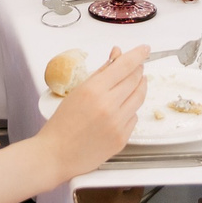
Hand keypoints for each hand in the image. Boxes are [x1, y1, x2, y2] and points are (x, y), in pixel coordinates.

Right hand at [36, 44, 147, 174]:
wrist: (56, 154)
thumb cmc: (62, 123)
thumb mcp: (78, 91)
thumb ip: (101, 72)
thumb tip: (117, 54)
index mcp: (94, 90)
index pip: (125, 65)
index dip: (138, 54)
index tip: (145, 48)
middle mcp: (109, 106)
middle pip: (135, 79)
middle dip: (138, 70)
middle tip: (137, 66)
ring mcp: (117, 123)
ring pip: (139, 98)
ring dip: (139, 87)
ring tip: (134, 83)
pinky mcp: (122, 138)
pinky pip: (134, 117)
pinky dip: (131, 109)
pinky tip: (122, 108)